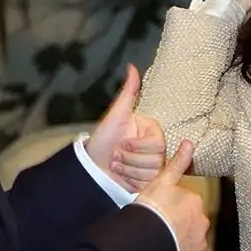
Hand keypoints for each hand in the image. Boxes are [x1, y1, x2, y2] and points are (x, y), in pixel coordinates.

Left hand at [86, 64, 164, 191]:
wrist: (93, 165)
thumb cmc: (104, 138)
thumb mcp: (116, 114)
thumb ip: (128, 92)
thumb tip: (132, 67)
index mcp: (152, 131)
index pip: (158, 143)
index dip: (138, 146)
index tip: (123, 143)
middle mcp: (157, 148)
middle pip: (156, 159)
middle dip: (130, 159)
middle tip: (116, 155)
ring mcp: (154, 166)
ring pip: (152, 172)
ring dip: (128, 169)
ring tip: (116, 164)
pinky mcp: (149, 181)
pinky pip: (148, 183)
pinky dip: (131, 180)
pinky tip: (121, 175)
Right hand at [136, 140, 209, 250]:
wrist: (148, 241)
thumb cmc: (153, 209)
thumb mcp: (162, 181)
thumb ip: (177, 163)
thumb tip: (189, 143)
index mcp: (195, 201)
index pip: (186, 201)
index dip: (172, 204)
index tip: (160, 209)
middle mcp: (202, 221)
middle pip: (190, 219)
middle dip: (179, 221)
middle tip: (160, 224)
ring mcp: (200, 241)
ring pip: (191, 236)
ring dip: (181, 237)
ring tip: (163, 238)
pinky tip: (169, 249)